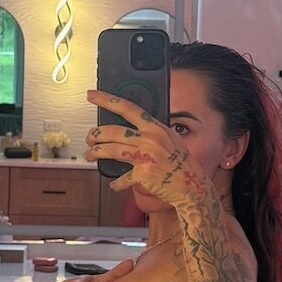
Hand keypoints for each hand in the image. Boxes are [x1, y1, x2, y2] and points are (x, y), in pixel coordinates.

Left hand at [84, 88, 205, 205]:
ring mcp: (146, 156)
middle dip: (95, 134)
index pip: (128, 108)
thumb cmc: (181, 164)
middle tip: (90, 138)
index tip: (93, 95)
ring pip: (112, 150)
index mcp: (156, 127)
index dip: (107, 100)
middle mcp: (150, 139)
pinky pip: (123, 177)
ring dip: (97, 153)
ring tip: (90, 155)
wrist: (191, 186)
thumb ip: (153, 131)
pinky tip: (113, 184)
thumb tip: (134, 126)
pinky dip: (117, 183)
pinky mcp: (143, 174)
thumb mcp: (171, 139)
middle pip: (114, 131)